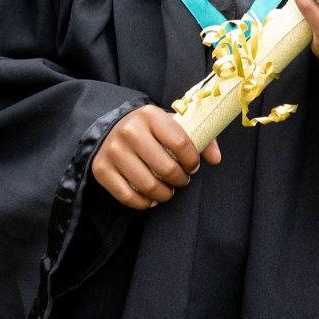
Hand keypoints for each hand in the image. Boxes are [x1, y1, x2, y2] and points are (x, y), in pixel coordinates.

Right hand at [91, 104, 221, 209]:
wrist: (110, 127)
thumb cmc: (149, 129)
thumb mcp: (171, 124)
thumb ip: (199, 137)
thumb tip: (216, 159)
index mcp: (150, 115)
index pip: (181, 142)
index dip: (192, 160)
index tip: (193, 166)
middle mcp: (130, 131)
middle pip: (166, 168)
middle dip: (180, 180)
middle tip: (182, 180)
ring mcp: (113, 151)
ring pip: (148, 185)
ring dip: (164, 194)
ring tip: (168, 190)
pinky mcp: (101, 169)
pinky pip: (128, 197)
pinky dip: (144, 203)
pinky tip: (151, 198)